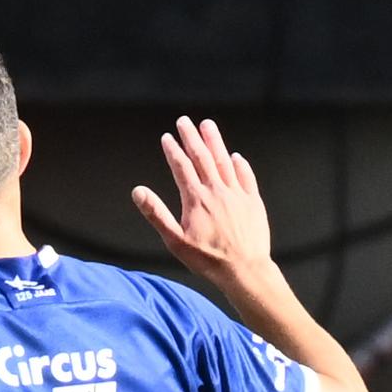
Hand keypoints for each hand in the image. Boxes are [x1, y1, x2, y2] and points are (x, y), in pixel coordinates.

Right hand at [131, 117, 276, 294]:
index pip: (182, 168)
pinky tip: (235, 157)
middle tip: (185, 121)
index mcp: (196, 200)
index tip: (167, 137)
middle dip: (192, 138)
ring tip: (208, 125)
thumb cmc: (207, 259)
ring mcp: (237, 194)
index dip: (173, 151)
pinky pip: (246, 177)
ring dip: (215, 142)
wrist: (244, 269)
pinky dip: (240, 165)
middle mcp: (217, 191)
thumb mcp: (175, 241)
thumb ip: (156, 213)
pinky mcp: (253, 202)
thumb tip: (138, 191)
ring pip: (224, 161)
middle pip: (202, 158)